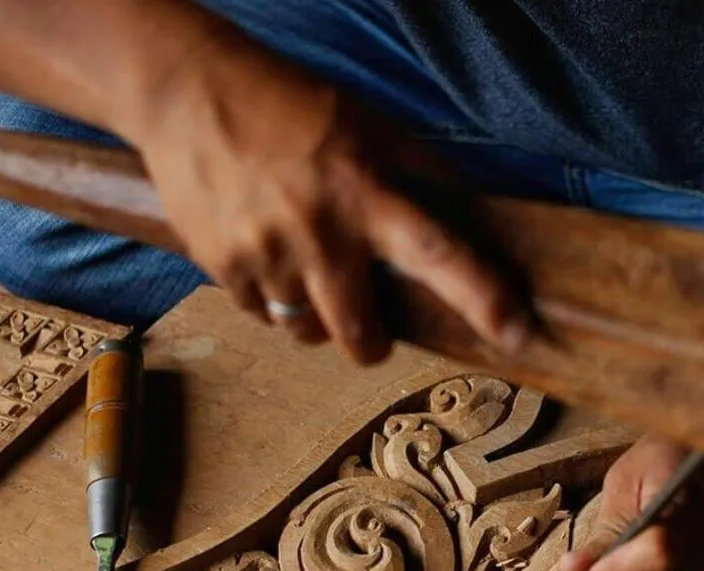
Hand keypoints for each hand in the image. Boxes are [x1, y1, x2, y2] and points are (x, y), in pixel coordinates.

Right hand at [130, 33, 526, 361]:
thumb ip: (419, 179)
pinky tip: (264, 252)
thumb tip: (474, 223)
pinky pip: (259, 314)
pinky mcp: (221, 266)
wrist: (187, 91)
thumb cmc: (292, 107)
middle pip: (360, 335)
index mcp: (365, 191)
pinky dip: (269, 297)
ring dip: (314, 316)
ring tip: (305, 270)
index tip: (515, 333)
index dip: (480, 296)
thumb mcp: (369, 129)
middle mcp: (318, 231)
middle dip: (371, 345)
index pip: (436, 252)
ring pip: (304, 329)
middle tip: (373, 332)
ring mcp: (265, 254)